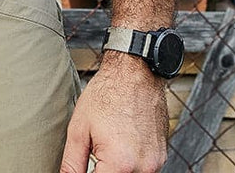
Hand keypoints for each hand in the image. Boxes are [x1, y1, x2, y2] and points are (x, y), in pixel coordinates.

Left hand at [59, 53, 168, 171]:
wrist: (135, 71)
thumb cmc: (107, 93)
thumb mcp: (79, 128)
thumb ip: (72, 163)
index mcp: (120, 163)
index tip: (87, 164)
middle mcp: (143, 168)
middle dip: (104, 170)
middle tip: (96, 152)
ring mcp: (156, 163)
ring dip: (118, 169)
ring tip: (109, 145)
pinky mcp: (162, 156)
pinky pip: (143, 170)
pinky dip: (131, 164)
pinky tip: (121, 144)